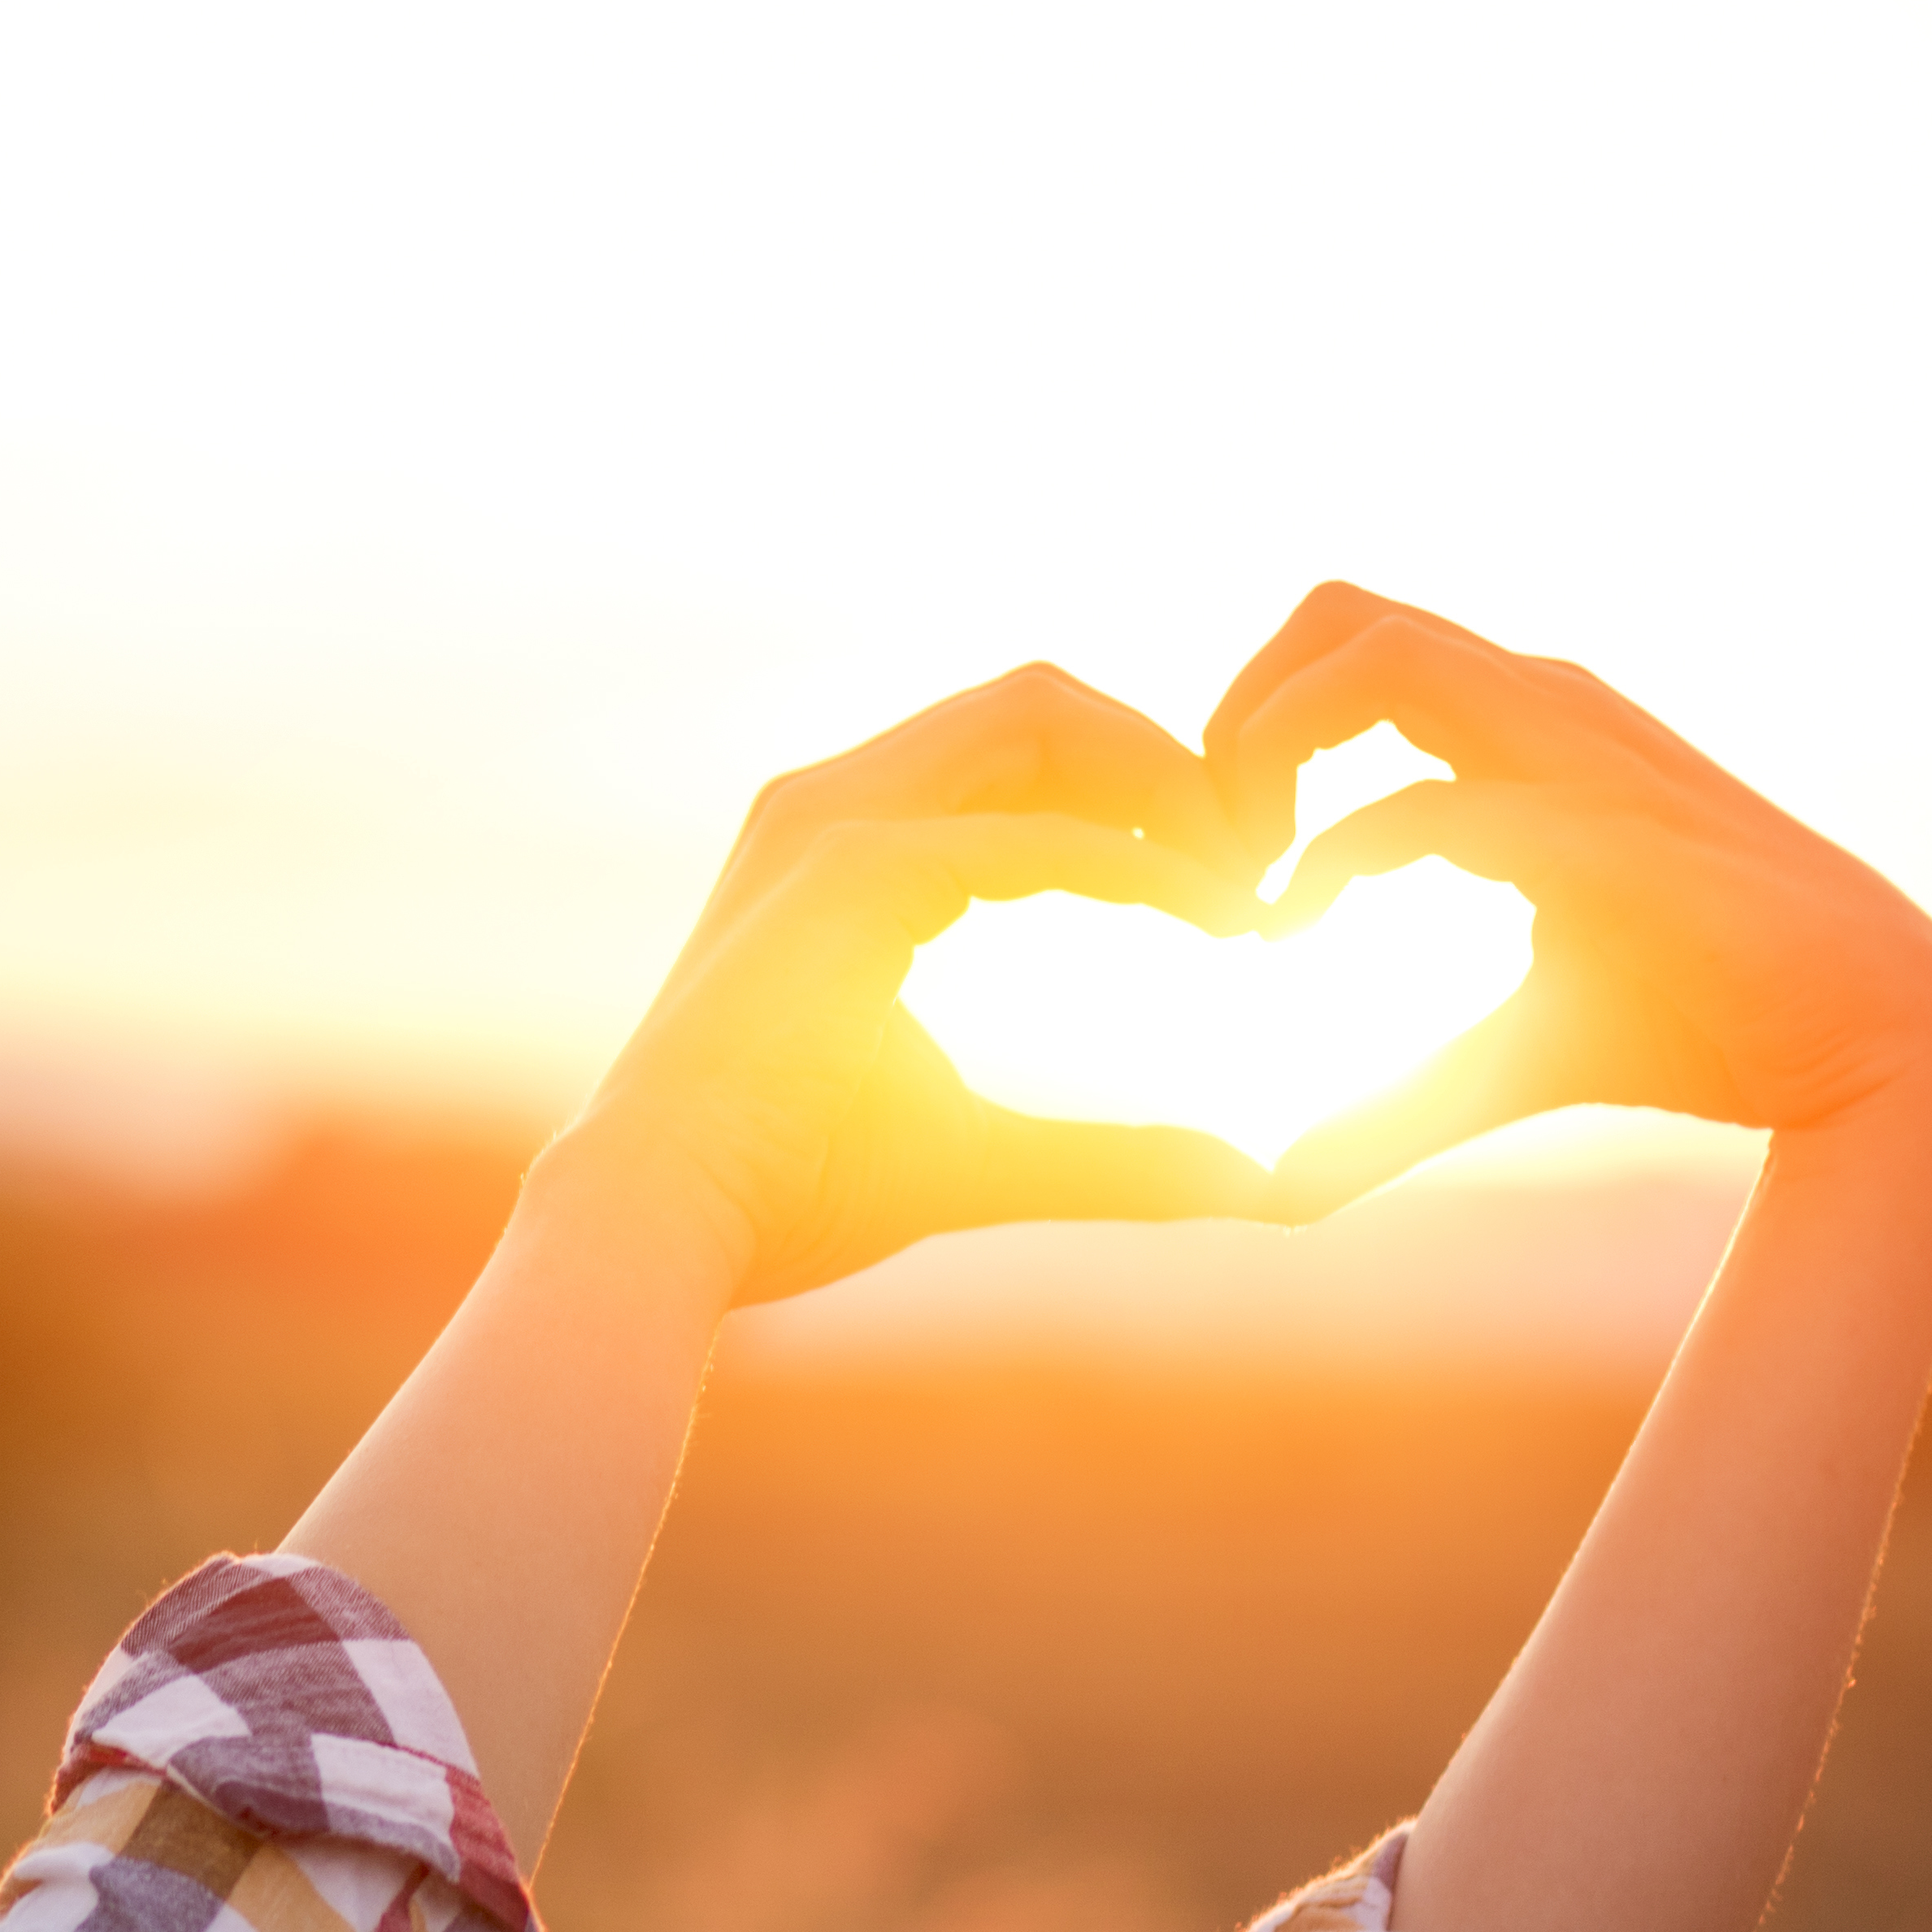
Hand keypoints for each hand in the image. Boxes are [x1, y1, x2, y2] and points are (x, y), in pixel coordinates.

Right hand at [558, 663, 1277, 1305]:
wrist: (669, 1229)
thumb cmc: (792, 1196)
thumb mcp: (982, 1157)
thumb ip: (1112, 1156)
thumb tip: (1247, 1182)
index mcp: (848, 845)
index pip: (1023, 750)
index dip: (1143, 797)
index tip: (1235, 896)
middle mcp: (831, 802)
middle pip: (1042, 702)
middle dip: (1169, 762)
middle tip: (1262, 865)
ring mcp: (829, 819)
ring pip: (1037, 710)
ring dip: (1163, 778)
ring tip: (1245, 879)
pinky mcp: (847, 869)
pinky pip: (1031, 832)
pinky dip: (1140, 865)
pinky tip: (1214, 920)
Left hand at [1208, 585, 1931, 1216]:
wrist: (1870, 1049)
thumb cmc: (1698, 1031)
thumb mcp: (1505, 1060)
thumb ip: (1389, 1108)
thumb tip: (1280, 1183)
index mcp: (1525, 729)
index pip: (1347, 649)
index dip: (1250, 732)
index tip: (1220, 865)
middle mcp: (1549, 711)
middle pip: (1339, 610)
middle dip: (1236, 713)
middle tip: (1209, 851)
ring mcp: (1583, 755)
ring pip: (1377, 654)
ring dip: (1267, 748)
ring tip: (1245, 880)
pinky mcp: (1606, 833)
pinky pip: (1431, 803)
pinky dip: (1334, 861)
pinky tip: (1294, 932)